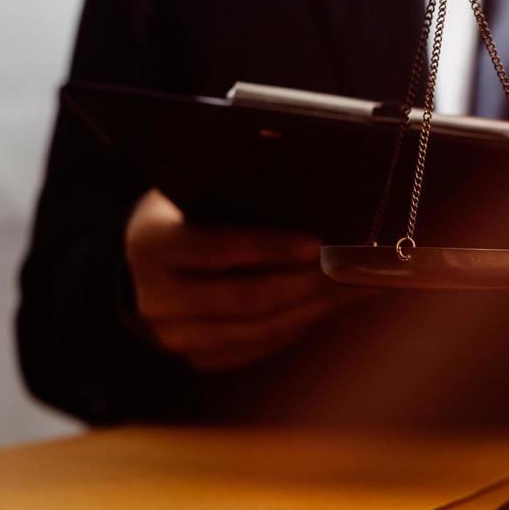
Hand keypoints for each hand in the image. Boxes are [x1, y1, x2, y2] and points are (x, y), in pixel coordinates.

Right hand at [124, 190, 357, 371]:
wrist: (147, 265)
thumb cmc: (184, 217)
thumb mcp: (192, 193)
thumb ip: (233, 183)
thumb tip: (288, 151)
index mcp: (150, 245)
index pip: (212, 249)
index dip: (267, 248)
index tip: (316, 243)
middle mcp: (156, 298)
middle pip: (244, 298)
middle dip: (308, 283)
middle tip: (355, 268)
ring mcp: (176, 336)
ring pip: (258, 330)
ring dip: (316, 308)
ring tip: (361, 287)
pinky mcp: (201, 358)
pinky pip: (261, 347)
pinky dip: (302, 325)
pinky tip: (336, 305)